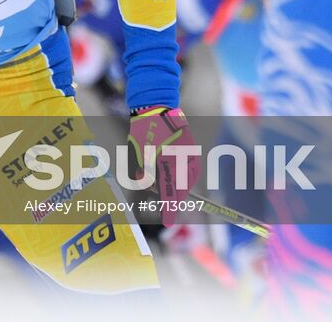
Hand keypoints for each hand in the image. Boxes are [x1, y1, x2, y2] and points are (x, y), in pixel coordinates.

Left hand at [128, 106, 200, 223]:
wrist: (157, 107)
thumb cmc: (143, 131)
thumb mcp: (139, 155)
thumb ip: (145, 175)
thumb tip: (152, 189)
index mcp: (170, 163)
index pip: (171, 193)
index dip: (169, 210)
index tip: (167, 223)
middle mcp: (185, 161)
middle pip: (179, 189)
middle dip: (165, 191)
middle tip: (146, 177)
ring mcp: (191, 156)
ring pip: (184, 181)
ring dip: (171, 181)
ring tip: (153, 165)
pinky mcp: (192, 152)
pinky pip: (188, 171)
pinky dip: (177, 173)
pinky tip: (164, 163)